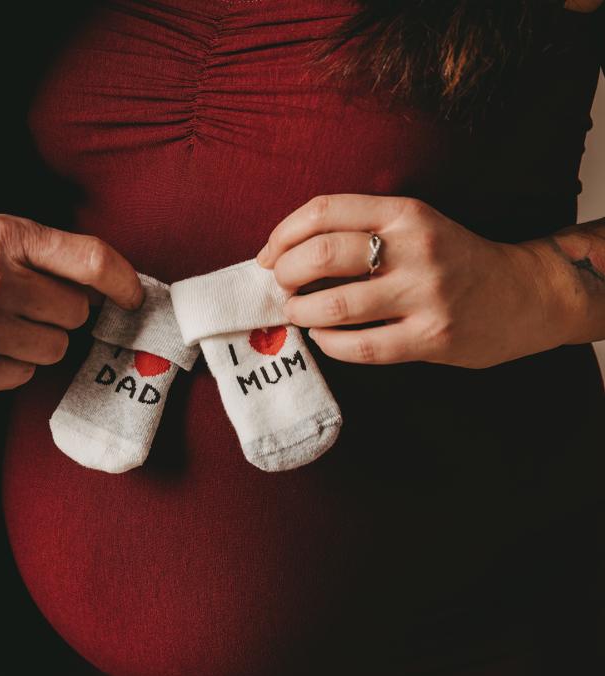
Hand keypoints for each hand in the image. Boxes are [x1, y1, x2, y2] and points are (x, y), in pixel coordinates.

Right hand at [0, 214, 142, 398]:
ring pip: (55, 349)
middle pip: (76, 313)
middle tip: (23, 305)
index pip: (90, 261)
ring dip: (37, 342)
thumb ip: (39, 252)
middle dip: (59, 312)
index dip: (123, 282)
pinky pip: (24, 376)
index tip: (133, 297)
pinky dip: (10, 366)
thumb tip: (103, 288)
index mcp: (3, 239)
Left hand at [256, 194, 570, 367]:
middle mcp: (415, 248)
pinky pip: (359, 347)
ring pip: (332, 306)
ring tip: (297, 313)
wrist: (525, 293)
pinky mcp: (430, 338)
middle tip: (282, 287)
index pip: (324, 210)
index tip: (268, 256)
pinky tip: (326, 338)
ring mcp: (424, 295)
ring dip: (299, 312)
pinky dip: (328, 344)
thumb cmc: (452, 258)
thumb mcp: (412, 225)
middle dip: (284, 275)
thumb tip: (281, 254)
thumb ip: (358, 231)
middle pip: (320, 255)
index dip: (282, 234)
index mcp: (404, 213)